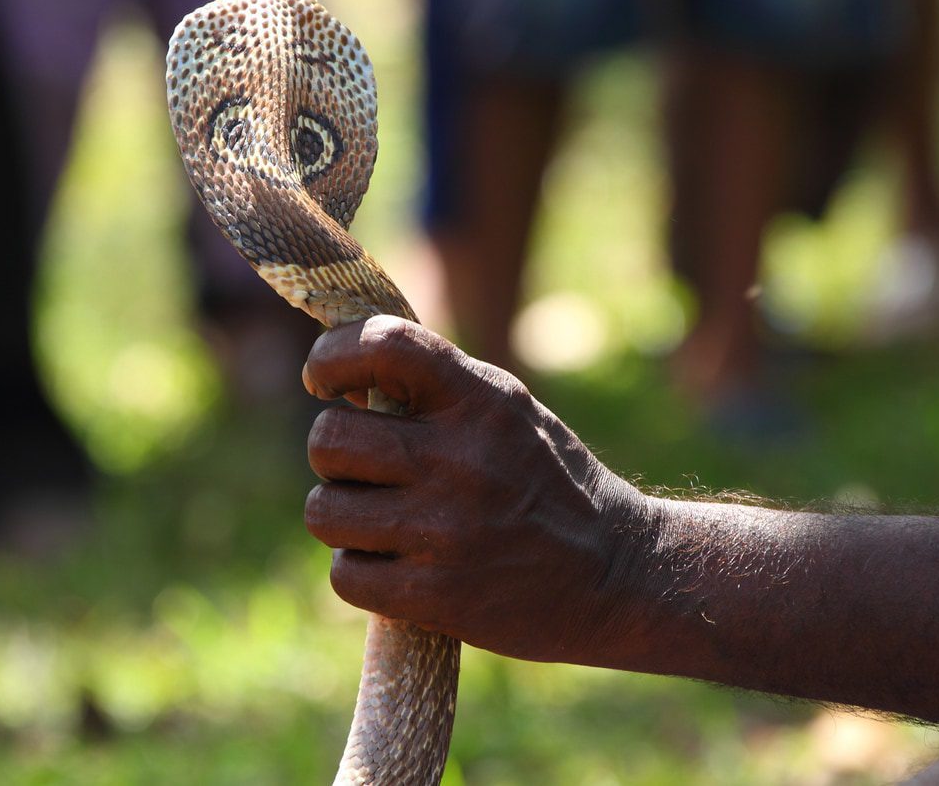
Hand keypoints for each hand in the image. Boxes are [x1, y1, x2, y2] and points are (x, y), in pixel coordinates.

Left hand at [301, 316, 647, 663]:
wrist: (616, 575)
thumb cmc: (548, 483)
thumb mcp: (509, 411)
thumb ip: (436, 389)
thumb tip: (340, 381)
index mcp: (480, 400)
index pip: (381, 344)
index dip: (331, 356)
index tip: (322, 382)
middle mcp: (460, 458)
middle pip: (327, 440)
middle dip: (332, 456)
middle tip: (364, 472)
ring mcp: (446, 530)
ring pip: (323, 511)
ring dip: (341, 519)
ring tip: (380, 523)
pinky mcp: (437, 596)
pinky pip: (345, 575)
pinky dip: (358, 573)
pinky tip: (394, 567)